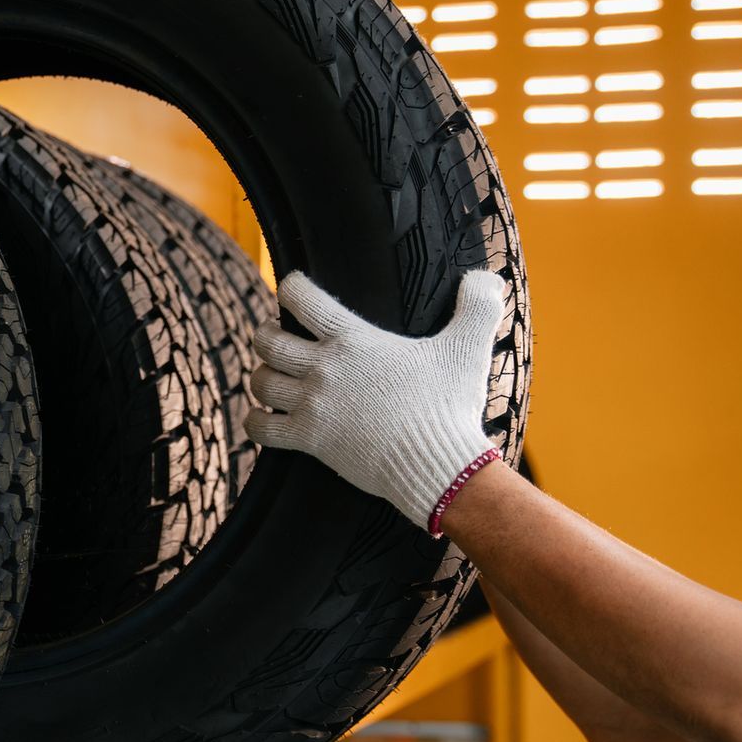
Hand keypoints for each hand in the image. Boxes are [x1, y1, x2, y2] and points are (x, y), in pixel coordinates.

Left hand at [246, 270, 504, 530]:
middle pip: (268, 341)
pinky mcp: (309, 440)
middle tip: (275, 336)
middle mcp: (325, 369)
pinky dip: (255, 420)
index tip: (291, 287)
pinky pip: (261, 427)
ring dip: (261, 376)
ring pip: (260, 381)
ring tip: (272, 375)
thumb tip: (486, 277)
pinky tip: (263, 416)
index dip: (290, 287)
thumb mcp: (469, 348)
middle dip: (266, 335)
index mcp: (353, 340)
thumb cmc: (451, 405)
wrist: (438, 464)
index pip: (303, 300)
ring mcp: (313, 406)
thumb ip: (478, 306)